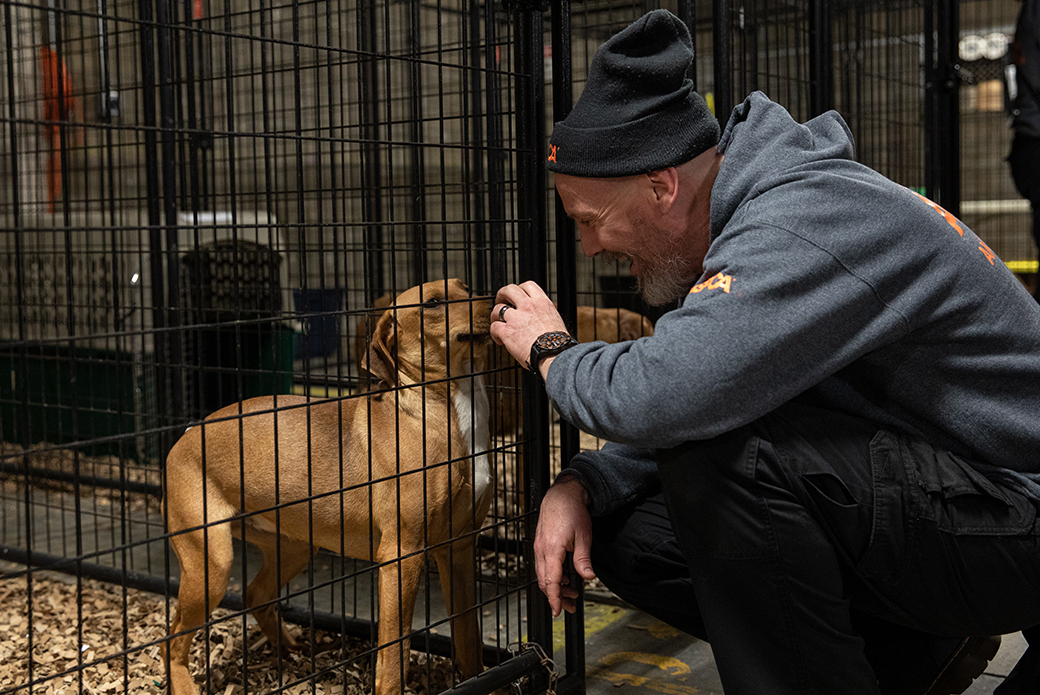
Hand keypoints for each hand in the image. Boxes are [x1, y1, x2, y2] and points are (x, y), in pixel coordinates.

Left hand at [490, 281, 568, 370]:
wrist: (554, 354)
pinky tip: (499, 339)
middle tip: (500, 301)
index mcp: (542, 303)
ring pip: (497, 308)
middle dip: (502, 294)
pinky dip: (494, 334)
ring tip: (496, 322)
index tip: (517, 297)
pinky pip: (494, 327)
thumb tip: (539, 319)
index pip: (528, 286)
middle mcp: (528, 307)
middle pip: (509, 290)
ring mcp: (516, 318)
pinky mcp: (507, 332)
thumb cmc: (558, 344)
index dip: (519, 289)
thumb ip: (544, 315)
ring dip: (495, 315)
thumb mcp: (555, 321)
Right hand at [533, 476, 596, 616]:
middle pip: (544, 581)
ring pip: (542, 574)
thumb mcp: (583, 536)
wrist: (561, 495)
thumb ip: (583, 559)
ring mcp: (539, 547)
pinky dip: (552, 575)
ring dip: (555, 586)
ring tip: (571, 592)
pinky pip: (542, 565)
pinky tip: (564, 577)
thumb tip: (588, 577)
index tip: (558, 610)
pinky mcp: (540, 544)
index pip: (551, 581)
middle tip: (570, 606)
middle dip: (556, 596)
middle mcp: (541, 550)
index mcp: (552, 549)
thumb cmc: (572, 511)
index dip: (554, 598)